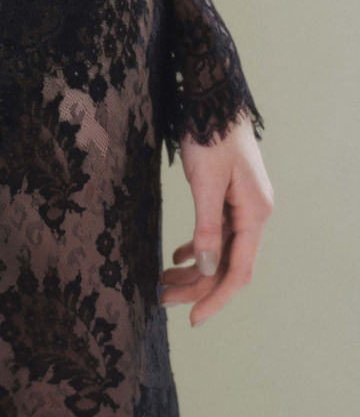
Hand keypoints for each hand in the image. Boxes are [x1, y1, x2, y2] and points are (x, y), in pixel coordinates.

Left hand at [161, 112, 273, 324]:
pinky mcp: (229, 197)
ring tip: (162, 282)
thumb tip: (205, 268)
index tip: (192, 319)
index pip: (238, 271)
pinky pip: (216, 233)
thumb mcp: (204, 182)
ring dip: (194, 269)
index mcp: (254, 214)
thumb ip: (206, 227)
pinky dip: (196, 247)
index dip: (215, 298)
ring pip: (219, 251)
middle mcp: (254, 214)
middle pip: (227, 264)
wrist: (212, 97)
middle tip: (161, 299)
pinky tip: (176, 256)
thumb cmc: (209, 135)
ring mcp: (242, 206)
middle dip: (196, 286)